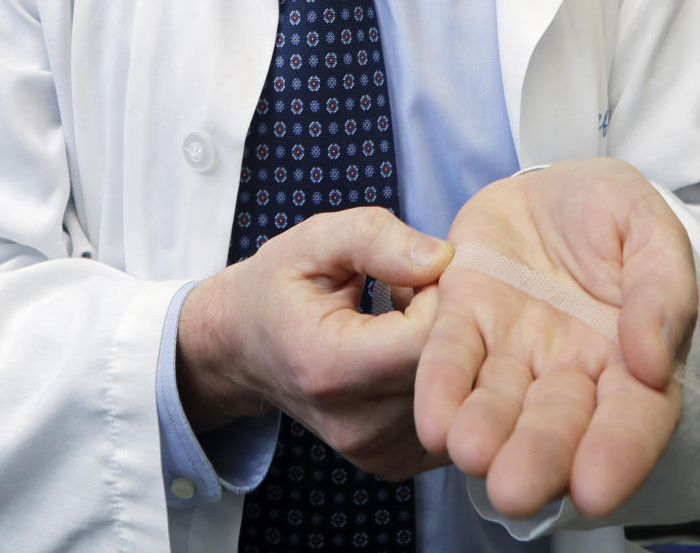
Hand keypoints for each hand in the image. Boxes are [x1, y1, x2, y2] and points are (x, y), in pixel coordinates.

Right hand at [177, 207, 451, 478]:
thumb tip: (441, 257)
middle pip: (447, 373)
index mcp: (328, 366)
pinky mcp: (393, 462)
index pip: (425, 337)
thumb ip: (374, 238)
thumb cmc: (280, 286)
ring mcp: (375, 451)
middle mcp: (354, 423)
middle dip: (451, 321)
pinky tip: (411, 353)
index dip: (442, 294)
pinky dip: (444, 381)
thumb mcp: (313, 240)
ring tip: (410, 320)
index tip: (423, 270)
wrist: (244, 349)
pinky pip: (448, 415)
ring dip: (449, 352)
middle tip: (422, 289)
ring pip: (454, 396)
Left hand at [414, 159, 696, 518]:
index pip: (634, 419)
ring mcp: (514, 349)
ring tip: (468, 451)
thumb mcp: (651, 229)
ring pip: (500, 401)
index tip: (593, 490)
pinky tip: (432, 418)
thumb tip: (653, 360)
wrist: (553, 182)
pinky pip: (451, 355)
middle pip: (558, 425)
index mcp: (632, 360)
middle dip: (537, 458)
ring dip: (484, 430)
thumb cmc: (613, 213)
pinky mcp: (464, 316)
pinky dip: (441, 386)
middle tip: (513, 488)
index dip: (617, 455)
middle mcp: (571, 371)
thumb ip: (663, 288)